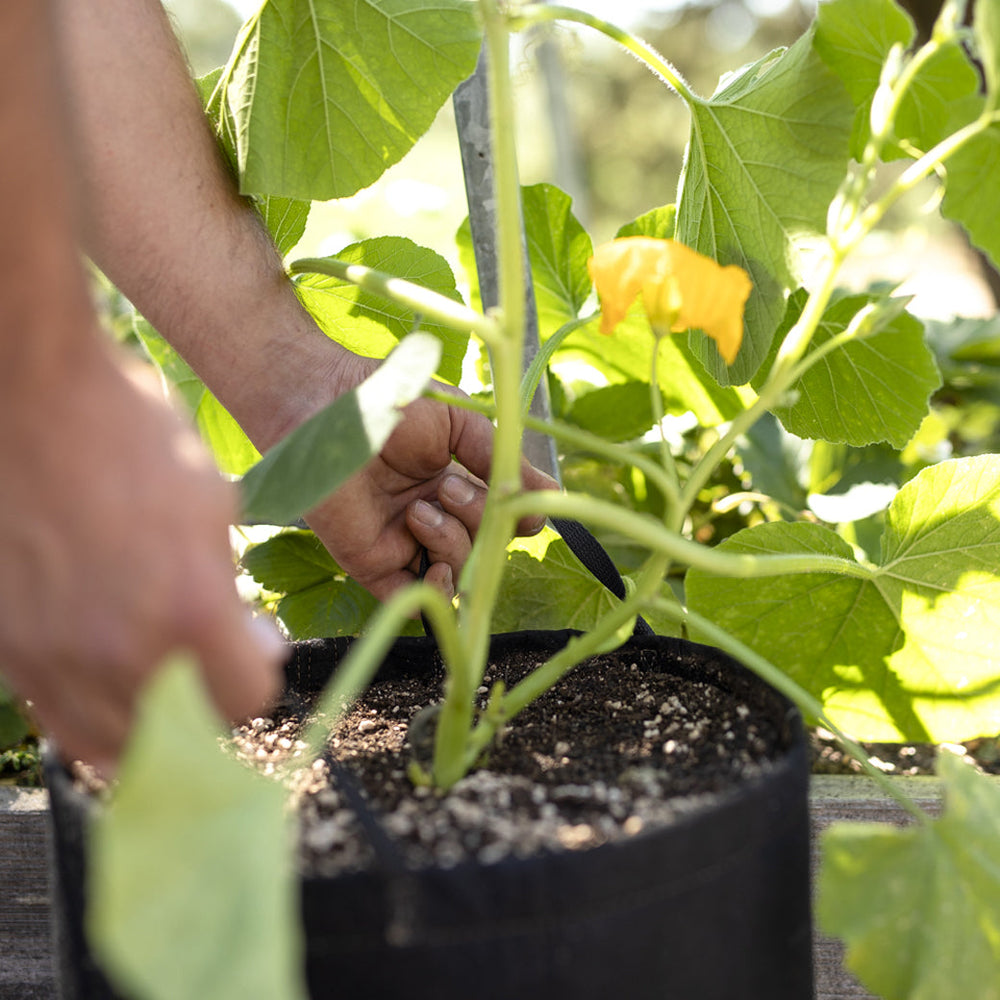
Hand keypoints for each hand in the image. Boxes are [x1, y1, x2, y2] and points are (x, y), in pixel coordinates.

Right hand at [0, 340, 283, 772]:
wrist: (23, 394)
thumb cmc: (128, 435)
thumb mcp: (211, 504)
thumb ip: (234, 588)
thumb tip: (256, 644)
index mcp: (186, 611)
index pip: (248, 696)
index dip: (258, 667)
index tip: (253, 641)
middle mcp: (116, 652)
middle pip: (188, 730)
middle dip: (211, 694)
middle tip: (208, 649)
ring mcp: (51, 659)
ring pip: (114, 743)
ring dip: (151, 717)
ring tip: (160, 666)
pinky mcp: (5, 649)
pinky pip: (58, 716)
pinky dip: (92, 705)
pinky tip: (106, 660)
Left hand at [304, 357, 553, 601]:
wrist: (325, 405)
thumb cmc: (389, 400)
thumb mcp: (458, 420)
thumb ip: (498, 456)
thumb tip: (550, 492)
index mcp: (458, 481)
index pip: (504, 517)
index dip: (518, 515)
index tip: (517, 498)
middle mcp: (436, 515)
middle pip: (485, 545)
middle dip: (479, 519)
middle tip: (448, 487)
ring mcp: (405, 541)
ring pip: (456, 572)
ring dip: (453, 544)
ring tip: (421, 509)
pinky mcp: (372, 562)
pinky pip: (412, 598)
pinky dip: (431, 592)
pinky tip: (430, 566)